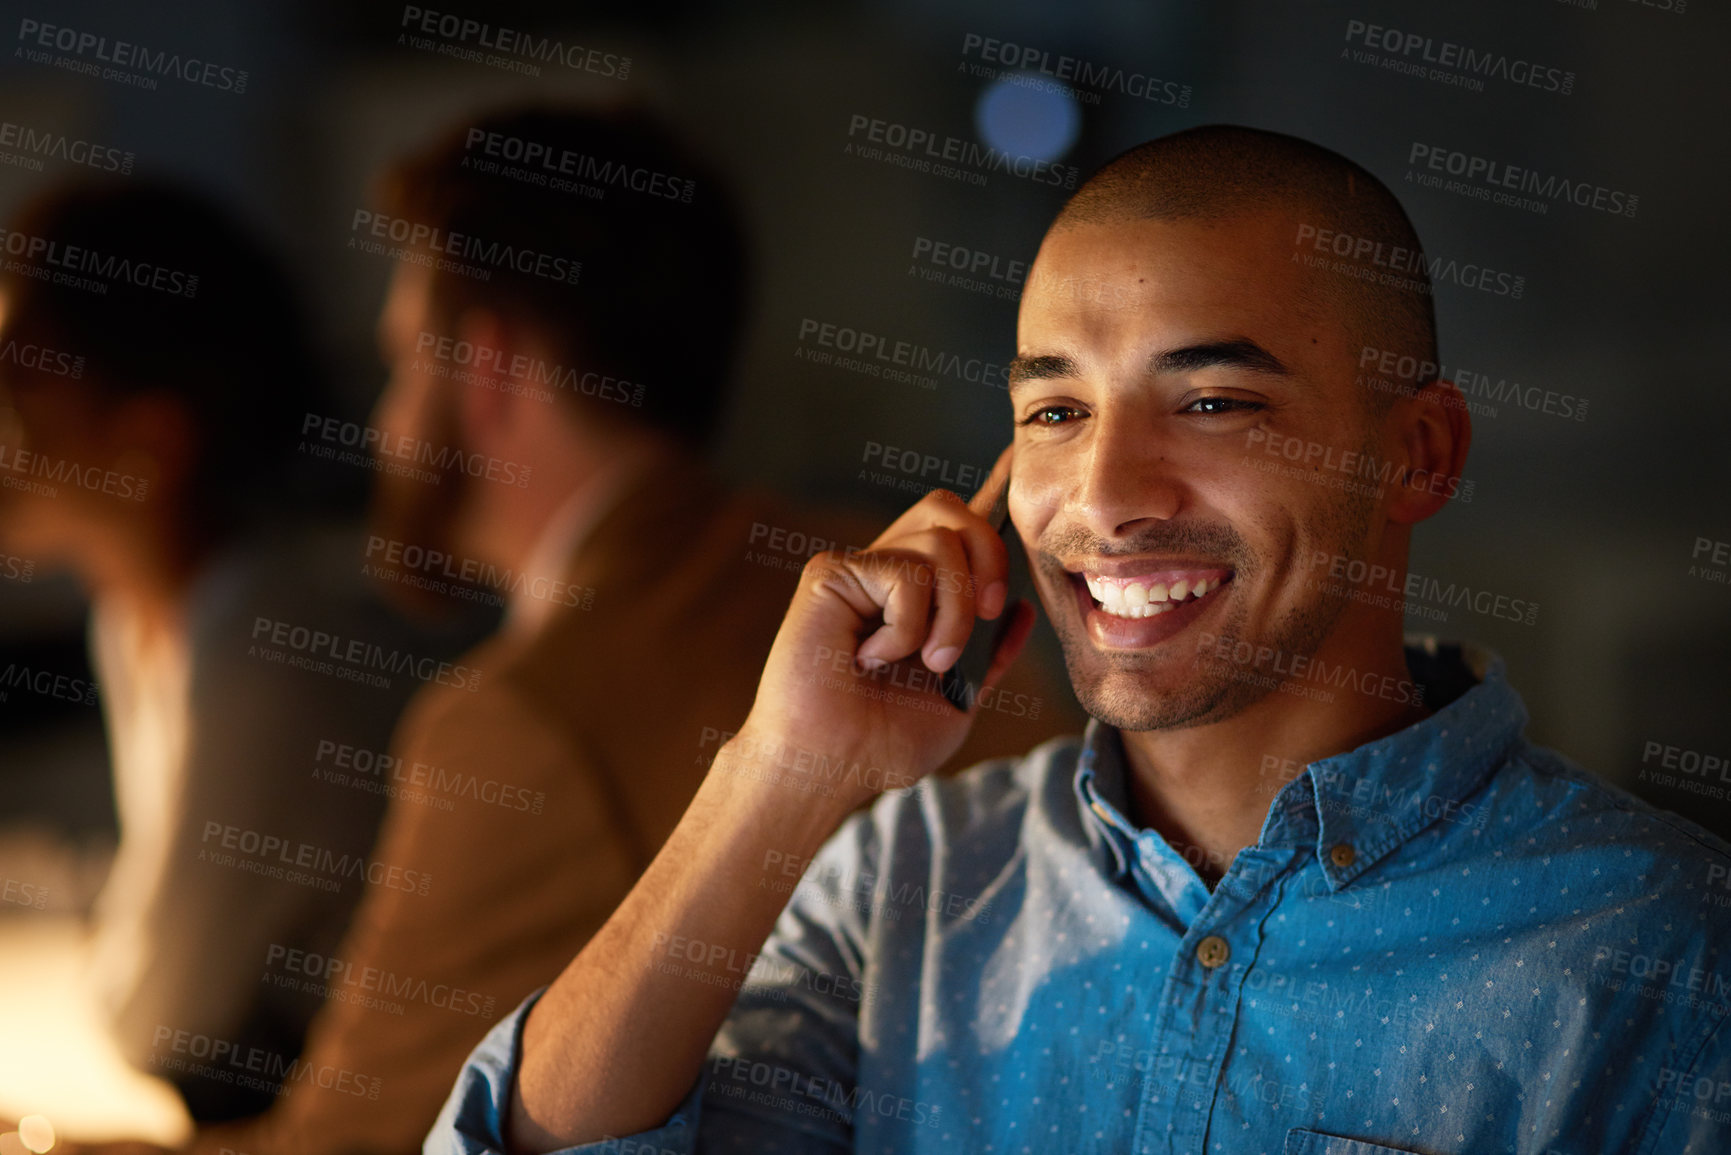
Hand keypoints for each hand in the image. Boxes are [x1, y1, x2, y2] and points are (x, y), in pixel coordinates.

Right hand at [730, 445, 1033, 810]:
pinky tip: (871, 656)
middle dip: (988, 556)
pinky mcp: (831, 572)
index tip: (1020, 450)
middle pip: (954, 512)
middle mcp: (890, 571)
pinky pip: (903, 573)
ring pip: (938, 543)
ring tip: (924, 659)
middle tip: (983, 614)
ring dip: (950, 612)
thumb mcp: (959, 700)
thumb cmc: (882, 742)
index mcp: (922, 595)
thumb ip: (991, 656)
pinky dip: (906, 625)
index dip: (992, 486)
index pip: (960, 529)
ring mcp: (859, 567)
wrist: (830, 765)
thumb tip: (1020, 610)